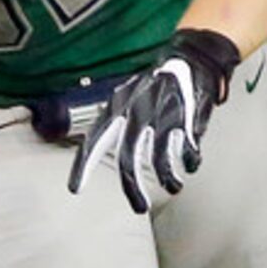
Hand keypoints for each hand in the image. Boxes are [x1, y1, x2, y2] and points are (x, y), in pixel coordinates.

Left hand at [67, 28, 242, 213]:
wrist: (191, 60)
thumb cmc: (154, 87)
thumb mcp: (127, 99)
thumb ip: (115, 125)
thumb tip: (94, 154)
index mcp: (117, 108)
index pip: (94, 140)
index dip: (84, 166)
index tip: (75, 189)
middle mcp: (136, 112)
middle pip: (129, 158)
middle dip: (132, 188)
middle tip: (138, 207)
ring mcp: (161, 115)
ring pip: (159, 158)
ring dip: (167, 178)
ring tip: (173, 187)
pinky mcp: (187, 118)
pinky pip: (186, 148)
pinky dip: (190, 160)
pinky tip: (190, 164)